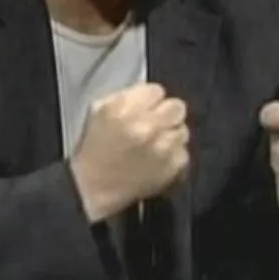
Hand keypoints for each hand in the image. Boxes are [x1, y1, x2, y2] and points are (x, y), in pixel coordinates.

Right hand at [69, 83, 189, 222]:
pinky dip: (174, 157)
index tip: (145, 110)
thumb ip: (126, 96)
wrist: (93, 189)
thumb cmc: (95, 148)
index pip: (157, 90)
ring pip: (183, 130)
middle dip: (167, 114)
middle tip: (156, 125)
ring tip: (156, 146)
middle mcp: (148, 125)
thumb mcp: (100, 111)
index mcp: (126, 108)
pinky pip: (184, 152)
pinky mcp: (174, 167)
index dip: (151, 100)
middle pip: (177, 106)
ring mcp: (164, 147)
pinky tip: (159, 162)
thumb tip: (149, 95)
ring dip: (172, 136)